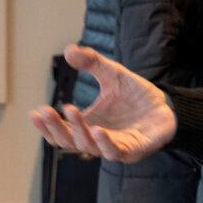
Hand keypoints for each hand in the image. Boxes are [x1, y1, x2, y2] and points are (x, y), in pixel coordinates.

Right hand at [29, 44, 175, 163]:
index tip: (35, 112)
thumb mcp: (112, 74)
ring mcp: (114, 147)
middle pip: (69, 142)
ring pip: (89, 147)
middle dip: (56, 128)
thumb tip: (69, 50)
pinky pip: (115, 152)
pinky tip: (96, 129)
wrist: (167, 106)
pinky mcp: (133, 151)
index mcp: (87, 126)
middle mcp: (96, 140)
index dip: (47, 125)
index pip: (61, 133)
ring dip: (78, 131)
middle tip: (44, 111)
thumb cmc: (136, 96)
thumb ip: (92, 63)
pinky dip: (105, 142)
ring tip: (70, 110)